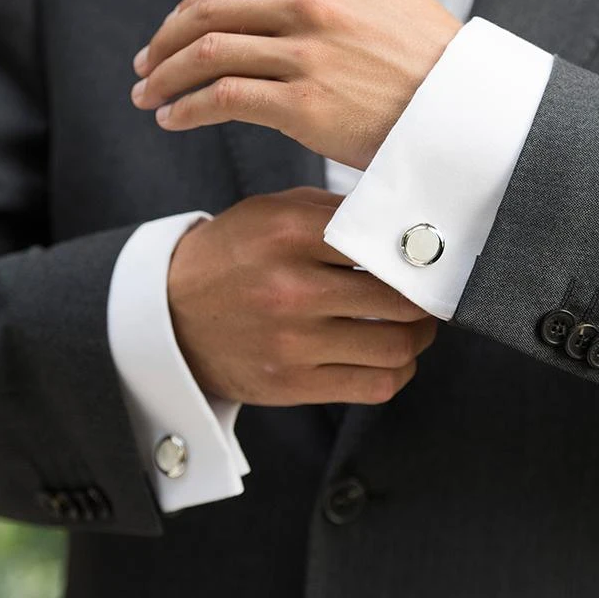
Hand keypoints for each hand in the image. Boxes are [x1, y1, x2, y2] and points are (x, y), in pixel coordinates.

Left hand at [131, 0, 462, 169]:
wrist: (465, 113)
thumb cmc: (431, 61)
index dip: (195, 3)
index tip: (174, 28)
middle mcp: (311, 5)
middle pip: (211, 11)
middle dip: (166, 38)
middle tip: (145, 63)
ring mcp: (305, 54)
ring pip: (208, 54)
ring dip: (166, 76)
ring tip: (147, 96)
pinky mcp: (302, 104)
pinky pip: (223, 98)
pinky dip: (187, 108)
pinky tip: (172, 119)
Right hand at [169, 188, 437, 405]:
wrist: (168, 318)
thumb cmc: (232, 259)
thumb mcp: (271, 213)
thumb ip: (334, 212)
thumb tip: (405, 223)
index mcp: (289, 234)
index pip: (384, 242)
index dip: (418, 253)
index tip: (430, 258)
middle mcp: (291, 289)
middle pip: (400, 300)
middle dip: (426, 299)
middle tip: (430, 295)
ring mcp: (292, 342)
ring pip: (396, 346)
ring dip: (418, 338)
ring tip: (415, 327)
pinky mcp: (292, 384)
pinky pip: (374, 385)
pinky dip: (397, 372)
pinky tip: (392, 358)